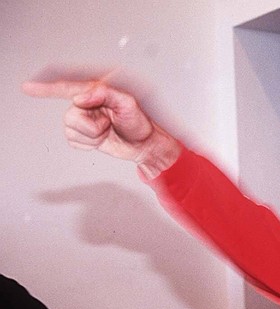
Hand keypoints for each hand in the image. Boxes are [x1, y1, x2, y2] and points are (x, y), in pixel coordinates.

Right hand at [21, 77, 181, 177]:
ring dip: (92, 135)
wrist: (145, 145)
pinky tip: (102, 139)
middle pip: (71, 115)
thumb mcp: (128, 103)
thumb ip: (105, 94)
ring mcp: (84, 120)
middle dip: (92, 125)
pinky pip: (74, 141)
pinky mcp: (84, 136)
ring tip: (107, 131)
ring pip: (71, 130)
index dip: (46, 88)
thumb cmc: (140, 123)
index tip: (29, 88)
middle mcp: (87, 104)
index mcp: (96, 92)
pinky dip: (89, 144)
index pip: (67, 87)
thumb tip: (81, 97)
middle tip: (109, 124)